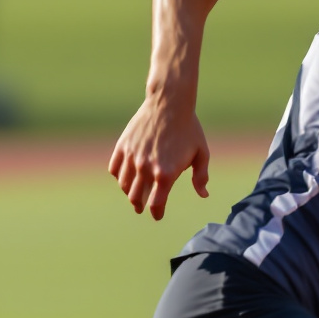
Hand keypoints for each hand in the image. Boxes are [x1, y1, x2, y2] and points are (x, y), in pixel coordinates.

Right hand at [108, 99, 211, 219]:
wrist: (169, 102)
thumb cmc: (189, 128)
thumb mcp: (201, 153)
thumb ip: (201, 176)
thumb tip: (203, 195)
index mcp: (166, 174)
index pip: (156, 204)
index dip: (156, 213)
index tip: (157, 215)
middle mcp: (146, 168)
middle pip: (136, 198)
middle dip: (140, 205)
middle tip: (142, 207)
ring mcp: (132, 157)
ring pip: (124, 185)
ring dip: (129, 193)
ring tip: (134, 194)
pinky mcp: (123, 146)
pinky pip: (115, 169)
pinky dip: (119, 176)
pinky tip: (125, 176)